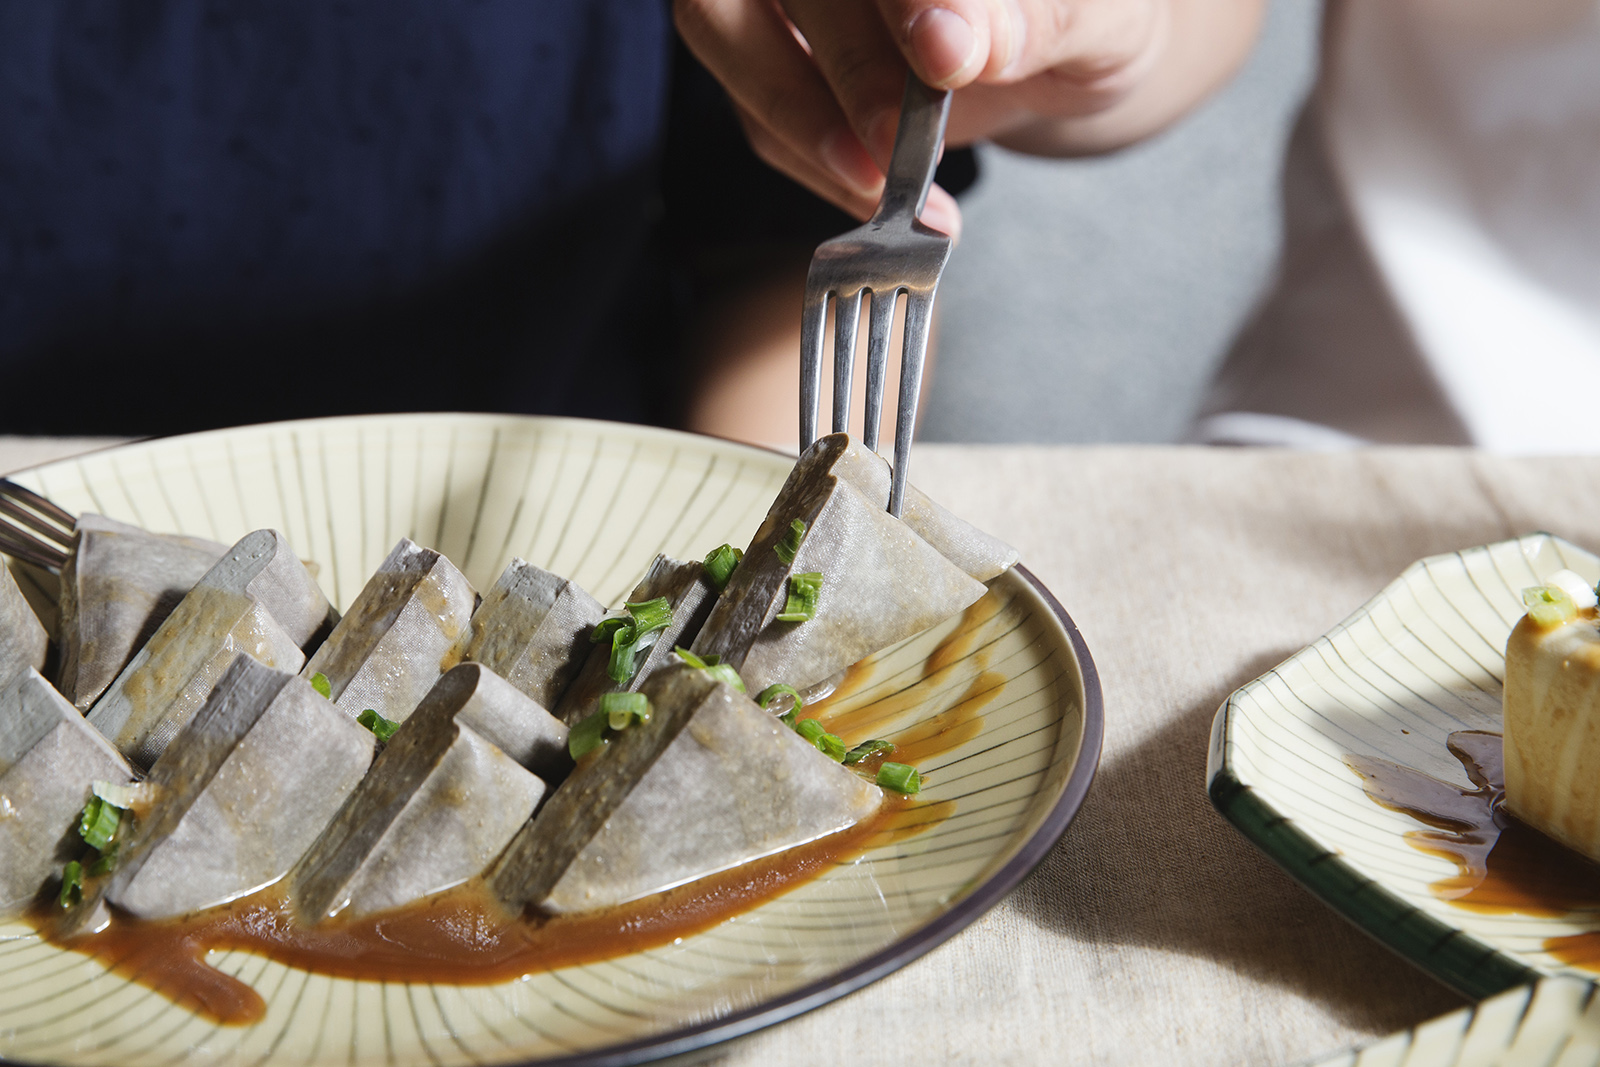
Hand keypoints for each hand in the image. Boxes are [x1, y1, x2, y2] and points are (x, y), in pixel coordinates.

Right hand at [674, 0, 1263, 233]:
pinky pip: (752, 105)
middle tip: (900, 147)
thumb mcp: (1099, 21)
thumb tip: (951, 42)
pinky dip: (808, 158)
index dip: (899, 0)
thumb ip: (1034, 18)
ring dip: (795, 118)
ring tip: (880, 189)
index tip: (943, 56)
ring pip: (724, 27)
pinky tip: (875, 194)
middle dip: (845, 66)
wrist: (1066, 56)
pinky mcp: (765, 50)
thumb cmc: (1084, 20)